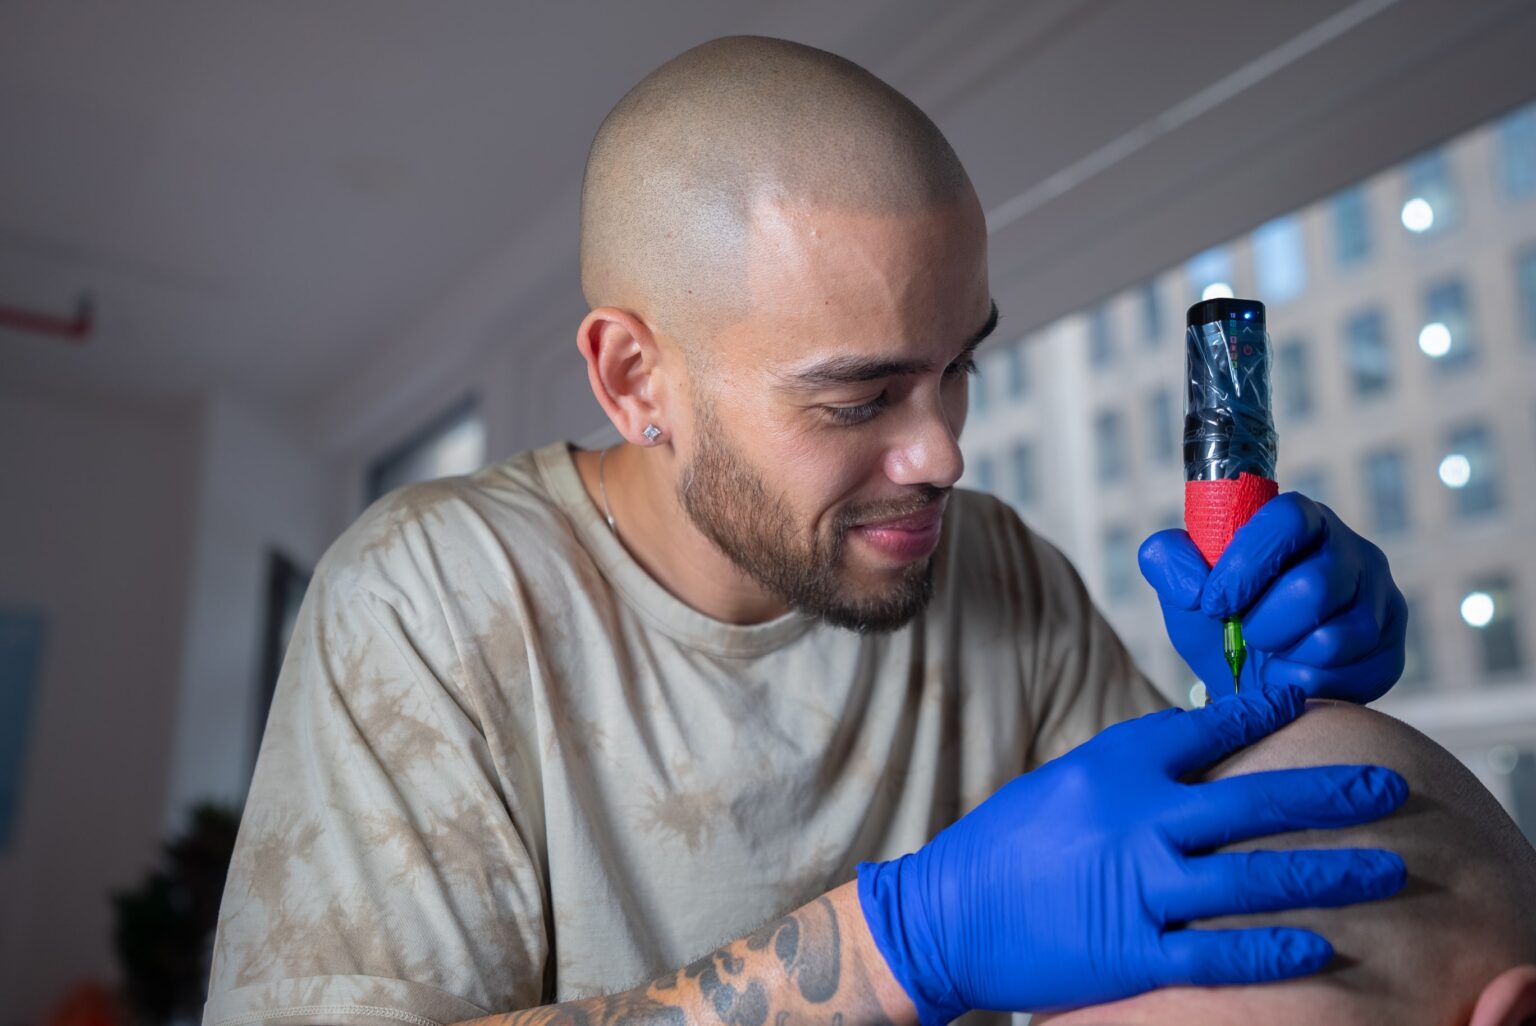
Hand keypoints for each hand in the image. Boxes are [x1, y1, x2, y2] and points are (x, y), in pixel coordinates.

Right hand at [855, 686, 1407, 1020]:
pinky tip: (1321, 946)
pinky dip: (1273, 950)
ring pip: (1253, 879)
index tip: (1315, 701)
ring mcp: (1135, 887)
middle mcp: (1134, 820)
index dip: (1268, 710)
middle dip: (1330, 796)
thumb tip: (1203, 752)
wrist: (947, 911)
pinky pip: (1217, 953)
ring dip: (1328, 875)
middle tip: (1387, 787)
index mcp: (1115, 767)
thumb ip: (1135, 768)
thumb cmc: (1009, 841)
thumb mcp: (1067, 780)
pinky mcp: (1129, 951)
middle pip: (1254, 803)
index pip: (1207, 728)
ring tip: (1386, 871)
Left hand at [1139, 492, 1407, 701]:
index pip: (1289, 518)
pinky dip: (1306, 682)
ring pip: (1336, 635)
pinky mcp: (1393, 649)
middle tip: (1245, 634)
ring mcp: (1381, 599)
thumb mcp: (1184, 591)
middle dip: (1263, 623)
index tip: (1213, 601)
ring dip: (1284, 656)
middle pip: (1315, 584)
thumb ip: (1168, 563)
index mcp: (1301, 521)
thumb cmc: (1221, 624)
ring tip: (1270, 653)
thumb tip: (1193, 584)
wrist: (1253, 683)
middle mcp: (1352, 551)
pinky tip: (1292, 673)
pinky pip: (1352, 672)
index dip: (1248, 561)